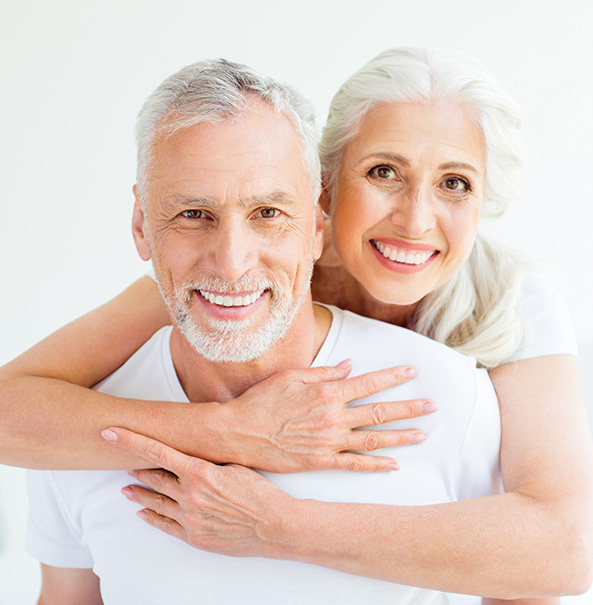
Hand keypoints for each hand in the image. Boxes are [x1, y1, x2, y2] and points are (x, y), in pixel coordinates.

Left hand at [103, 427, 289, 557]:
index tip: (111, 432)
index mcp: (200, 472)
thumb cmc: (259, 492)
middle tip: (122, 461)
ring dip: (138, 493)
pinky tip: (141, 511)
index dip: (131, 441)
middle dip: (135, 468)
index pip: (157, 452)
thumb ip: (208, 462)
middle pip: (154, 477)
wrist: (274, 525)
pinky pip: (164, 525)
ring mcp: (189, 518)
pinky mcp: (193, 537)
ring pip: (155, 502)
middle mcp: (190, 495)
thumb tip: (191, 455)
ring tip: (125, 487)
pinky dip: (150, 516)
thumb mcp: (234, 466)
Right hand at [224, 361, 435, 472]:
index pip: (369, 383)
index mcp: (327, 392)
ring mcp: (329, 441)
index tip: (412, 372)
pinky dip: (376, 465)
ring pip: (373, 439)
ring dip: (400, 436)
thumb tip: (350, 367)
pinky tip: (393, 464)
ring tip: (422, 434)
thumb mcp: (291, 376)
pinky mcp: (320, 461)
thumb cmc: (262, 400)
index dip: (393, 377)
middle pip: (379, 412)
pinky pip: (354, 464)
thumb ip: (324, 372)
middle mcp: (334, 417)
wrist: (239, 432)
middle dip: (409, 408)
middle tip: (431, 406)